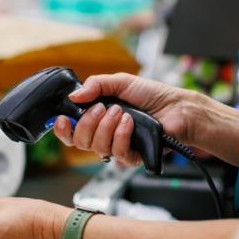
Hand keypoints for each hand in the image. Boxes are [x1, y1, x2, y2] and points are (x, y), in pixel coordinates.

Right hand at [52, 73, 201, 167]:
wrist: (176, 107)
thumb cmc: (151, 95)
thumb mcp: (120, 82)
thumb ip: (95, 85)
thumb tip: (73, 96)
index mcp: (97, 119)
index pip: (70, 132)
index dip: (62, 129)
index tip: (61, 119)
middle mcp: (104, 135)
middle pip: (79, 141)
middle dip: (87, 123)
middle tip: (102, 108)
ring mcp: (117, 147)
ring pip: (97, 147)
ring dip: (107, 127)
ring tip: (121, 112)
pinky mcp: (132, 157)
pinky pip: (117, 152)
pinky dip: (121, 134)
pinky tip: (130, 122)